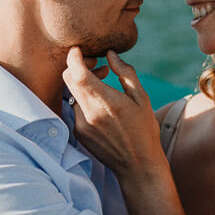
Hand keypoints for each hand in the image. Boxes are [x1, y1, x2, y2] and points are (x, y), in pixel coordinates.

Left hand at [62, 47, 162, 178]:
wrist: (138, 165)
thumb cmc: (145, 130)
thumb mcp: (141, 98)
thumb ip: (125, 72)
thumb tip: (110, 53)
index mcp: (106, 102)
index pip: (77, 73)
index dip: (74, 57)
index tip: (79, 49)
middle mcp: (89, 113)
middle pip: (69, 80)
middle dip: (78, 67)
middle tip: (96, 64)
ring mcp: (81, 124)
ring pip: (71, 93)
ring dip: (82, 83)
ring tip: (103, 84)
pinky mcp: (79, 133)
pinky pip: (75, 108)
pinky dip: (84, 99)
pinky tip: (101, 103)